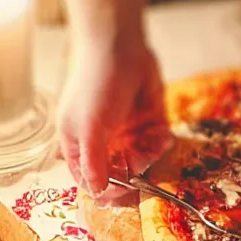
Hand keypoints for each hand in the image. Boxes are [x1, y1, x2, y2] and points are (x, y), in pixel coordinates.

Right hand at [58, 37, 170, 204]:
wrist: (121, 46)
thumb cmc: (97, 85)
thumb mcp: (90, 128)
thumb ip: (93, 163)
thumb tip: (96, 193)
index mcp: (79, 146)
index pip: (90, 182)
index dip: (107, 191)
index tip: (124, 191)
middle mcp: (102, 143)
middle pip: (119, 176)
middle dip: (134, 172)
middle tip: (142, 157)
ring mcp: (125, 134)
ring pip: (142, 163)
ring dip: (151, 155)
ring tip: (154, 138)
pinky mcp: (147, 124)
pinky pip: (157, 145)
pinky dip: (161, 142)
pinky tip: (162, 132)